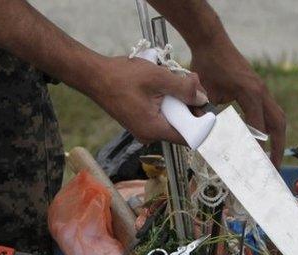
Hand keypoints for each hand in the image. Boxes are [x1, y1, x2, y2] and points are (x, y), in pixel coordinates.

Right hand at [90, 56, 207, 143]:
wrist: (93, 75)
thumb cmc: (121, 77)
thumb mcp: (158, 78)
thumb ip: (183, 89)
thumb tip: (202, 98)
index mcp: (154, 129)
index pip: (188, 137)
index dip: (201, 123)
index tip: (205, 105)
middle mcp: (149, 134)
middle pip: (181, 126)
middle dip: (191, 106)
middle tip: (193, 84)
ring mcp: (143, 129)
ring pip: (171, 118)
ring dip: (179, 101)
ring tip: (180, 81)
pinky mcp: (139, 120)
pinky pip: (160, 114)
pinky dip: (167, 101)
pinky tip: (166, 85)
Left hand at [190, 42, 285, 166]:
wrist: (211, 41)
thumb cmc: (207, 64)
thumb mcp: (205, 92)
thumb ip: (209, 115)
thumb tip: (207, 139)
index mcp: (251, 93)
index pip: (258, 127)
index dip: (257, 147)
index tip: (254, 164)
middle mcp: (262, 92)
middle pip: (278, 124)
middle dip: (278, 147)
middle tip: (273, 167)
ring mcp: (263, 90)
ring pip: (278, 118)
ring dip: (277, 138)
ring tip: (272, 157)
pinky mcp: (260, 89)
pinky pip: (271, 112)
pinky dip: (270, 127)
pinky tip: (263, 139)